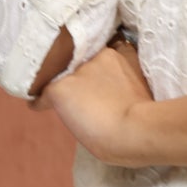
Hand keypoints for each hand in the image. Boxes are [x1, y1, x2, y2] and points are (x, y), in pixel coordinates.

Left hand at [32, 35, 157, 165]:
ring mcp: (78, 72)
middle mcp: (98, 57)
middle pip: (83, 65)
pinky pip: (42, 94)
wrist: (139, 130)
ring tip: (70, 108)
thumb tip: (113, 100)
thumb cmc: (149, 121)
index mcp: (123, 55)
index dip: (101, 69)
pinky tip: (37, 107)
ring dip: (67, 92)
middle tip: (87, 100)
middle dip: (83, 80)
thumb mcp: (143, 92)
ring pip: (64, 79)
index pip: (105, 56)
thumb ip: (126, 87)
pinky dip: (40, 102)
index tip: (100, 81)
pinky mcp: (61, 88)